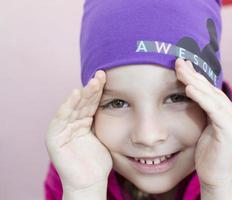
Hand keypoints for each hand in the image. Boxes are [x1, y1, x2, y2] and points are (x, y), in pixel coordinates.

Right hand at [45, 70, 112, 192]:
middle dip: (92, 88)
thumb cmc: (98, 162)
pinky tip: (75, 94)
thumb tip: (118, 103)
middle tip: (102, 74)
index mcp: (84, 122)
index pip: (91, 103)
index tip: (107, 76)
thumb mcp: (104, 136)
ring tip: (93, 82)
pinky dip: (67, 106)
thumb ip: (104, 121)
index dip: (98, 90)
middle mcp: (72, 123)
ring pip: (73, 107)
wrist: (90, 182)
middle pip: (82, 102)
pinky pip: (60, 119)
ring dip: (82, 94)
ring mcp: (62, 130)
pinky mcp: (54, 138)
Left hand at [175, 58, 231, 186]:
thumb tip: (189, 95)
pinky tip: (189, 89)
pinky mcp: (230, 130)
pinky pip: (213, 110)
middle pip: (209, 89)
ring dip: (194, 82)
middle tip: (178, 61)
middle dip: (193, 74)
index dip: (194, 76)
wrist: (215, 176)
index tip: (181, 65)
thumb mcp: (202, 127)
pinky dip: (201, 98)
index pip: (208, 89)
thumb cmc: (206, 153)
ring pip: (211, 96)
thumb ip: (201, 111)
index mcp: (225, 111)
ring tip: (180, 70)